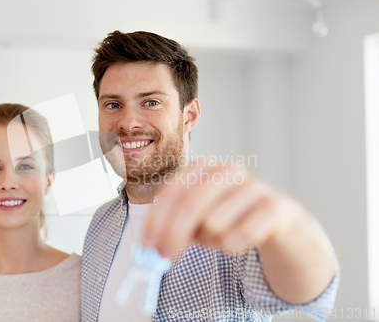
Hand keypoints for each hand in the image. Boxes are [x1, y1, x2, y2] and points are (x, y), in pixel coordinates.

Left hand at [143, 163, 300, 256]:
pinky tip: (237, 244)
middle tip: (166, 259)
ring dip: (211, 241)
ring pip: (214, 223)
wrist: (279, 221)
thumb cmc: (230, 217)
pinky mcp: (274, 206)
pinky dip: (232, 247)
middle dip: (174, 236)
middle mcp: (227, 170)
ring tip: (220, 239)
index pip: (171, 191)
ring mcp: (252, 185)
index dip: (156, 220)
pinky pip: (240, 235)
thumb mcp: (198, 219)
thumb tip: (152, 247)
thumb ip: (174, 227)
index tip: (146, 246)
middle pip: (190, 205)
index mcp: (203, 167)